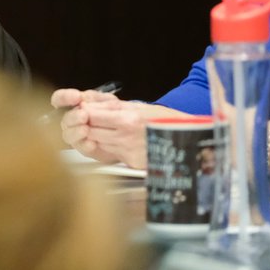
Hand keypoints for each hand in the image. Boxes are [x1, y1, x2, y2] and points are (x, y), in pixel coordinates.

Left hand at [50, 88, 187, 167]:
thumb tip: (88, 106)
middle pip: (90, 131)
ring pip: (97, 144)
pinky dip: (106, 147)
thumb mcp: (140, 107)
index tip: (82, 110)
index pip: (91, 116)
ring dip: (94, 137)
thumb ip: (113, 107)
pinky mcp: (131, 163)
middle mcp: (126, 138)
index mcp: (128, 119)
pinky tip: (113, 141)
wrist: (187, 139)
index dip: (83, 113)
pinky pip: (110, 154)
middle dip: (85, 126)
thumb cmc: (165, 119)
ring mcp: (128, 152)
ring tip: (101, 130)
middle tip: (85, 121)